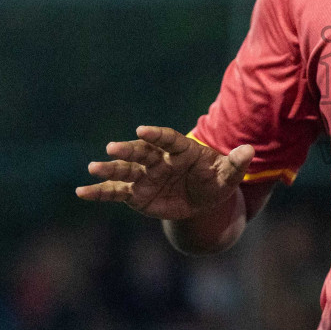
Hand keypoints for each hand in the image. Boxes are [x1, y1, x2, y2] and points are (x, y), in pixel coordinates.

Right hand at [78, 126, 252, 220]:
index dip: (157, 135)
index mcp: (181, 151)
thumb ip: (235, 164)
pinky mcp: (135, 193)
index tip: (143, 129)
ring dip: (109, 169)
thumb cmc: (215, 182)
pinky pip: (115, 192)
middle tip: (113, 148)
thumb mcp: (228, 176)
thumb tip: (249, 151)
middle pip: (142, 153)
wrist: (201, 200)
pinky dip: (99, 192)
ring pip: (126, 171)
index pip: (168, 140)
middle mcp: (159, 160)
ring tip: (93, 168)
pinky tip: (81, 191)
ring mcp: (145, 176)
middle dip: (128, 151)